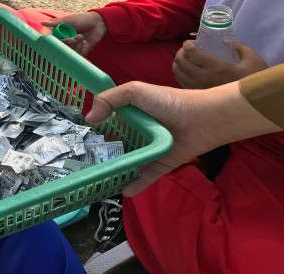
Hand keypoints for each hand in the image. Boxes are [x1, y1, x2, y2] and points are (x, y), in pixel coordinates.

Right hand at [40, 12, 107, 55]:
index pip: (49, 41)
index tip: (59, 40)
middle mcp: (61, 42)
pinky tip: (84, 41)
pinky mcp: (77, 53)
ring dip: (76, 45)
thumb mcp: (69, 20)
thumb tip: (43, 22)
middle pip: (58, 49)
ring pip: (67, 53)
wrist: (98, 24)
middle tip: (73, 38)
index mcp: (57, 33)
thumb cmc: (82, 19)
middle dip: (67, 44)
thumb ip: (56, 23)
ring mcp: (69, 48)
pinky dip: (81, 48)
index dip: (53, 42)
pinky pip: (76, 56)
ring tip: (81, 36)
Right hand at [85, 80, 279, 195]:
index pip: (110, 122)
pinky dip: (137, 184)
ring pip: (130, 162)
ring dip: (117, 171)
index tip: (80, 140)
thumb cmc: (168, 102)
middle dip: (103, 154)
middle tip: (85, 164)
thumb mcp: (135, 91)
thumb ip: (109, 99)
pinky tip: (124, 191)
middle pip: (117, 144)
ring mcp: (151, 148)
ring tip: (100, 180)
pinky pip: (148, 175)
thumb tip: (89, 119)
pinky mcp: (164, 163)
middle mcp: (139, 131)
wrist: (203, 118)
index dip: (96, 130)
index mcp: (132, 113)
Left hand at [172, 40, 267, 88]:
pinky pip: (181, 82)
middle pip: (180, 61)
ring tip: (186, 60)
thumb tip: (225, 42)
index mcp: (217, 68)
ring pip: (177, 72)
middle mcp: (204, 78)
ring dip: (178, 63)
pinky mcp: (198, 96)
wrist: (256, 101)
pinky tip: (188, 71)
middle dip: (181, 52)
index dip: (187, 44)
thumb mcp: (253, 58)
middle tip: (188, 50)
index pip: (191, 52)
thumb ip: (238, 46)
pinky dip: (180, 74)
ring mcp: (199, 88)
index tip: (192, 43)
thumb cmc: (255, 78)